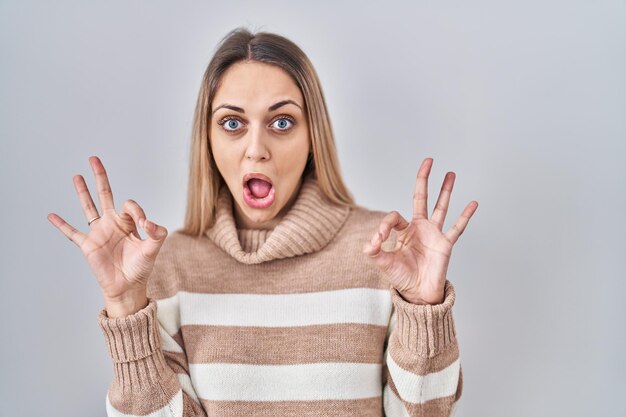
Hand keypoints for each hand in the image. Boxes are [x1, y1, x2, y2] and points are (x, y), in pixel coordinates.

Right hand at [47, 156, 167, 316]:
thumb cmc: (141, 268)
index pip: (130, 205)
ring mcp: (99, 233)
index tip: (144, 225)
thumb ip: (156, 233)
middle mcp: (113, 223)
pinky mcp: (88, 245)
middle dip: (101, 177)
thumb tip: (149, 222)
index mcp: (129, 222)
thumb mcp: (153, 249)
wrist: (128, 287)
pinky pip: (72, 233)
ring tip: (77, 176)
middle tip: (94, 159)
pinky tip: (51, 215)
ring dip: (82, 192)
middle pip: (105, 194)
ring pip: (88, 207)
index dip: (138, 211)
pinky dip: (61, 225)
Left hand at [363, 158, 477, 304]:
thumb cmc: (401, 278)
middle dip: (424, 180)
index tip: (380, 238)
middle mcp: (420, 228)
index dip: (385, 225)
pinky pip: (457, 227)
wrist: (418, 293)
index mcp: (404, 231)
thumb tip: (370, 241)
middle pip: (422, 198)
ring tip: (450, 173)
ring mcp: (434, 234)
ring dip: (445, 190)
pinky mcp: (445, 244)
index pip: (394, 217)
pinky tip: (473, 203)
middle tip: (428, 161)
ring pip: (441, 207)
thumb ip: (373, 251)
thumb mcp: (383, 263)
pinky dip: (465, 216)